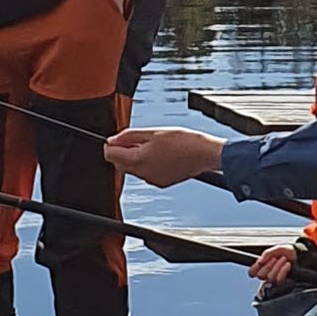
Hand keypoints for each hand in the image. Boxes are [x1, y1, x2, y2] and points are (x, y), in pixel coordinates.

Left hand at [105, 126, 224, 187]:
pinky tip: (159, 154)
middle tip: (135, 139)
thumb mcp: (153, 132)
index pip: (111, 155)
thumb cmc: (184, 141)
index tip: (116, 138)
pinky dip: (147, 164)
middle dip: (122, 152)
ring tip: (151, 144)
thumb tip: (113, 140)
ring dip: (135, 158)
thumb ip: (130, 136)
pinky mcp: (161, 182)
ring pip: (133, 169)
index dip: (111, 145)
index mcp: (139, 160)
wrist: (205, 154)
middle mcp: (143, 174)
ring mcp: (152, 180)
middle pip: (120, 164)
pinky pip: (146, 173)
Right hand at [249, 244, 300, 286]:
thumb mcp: (276, 249)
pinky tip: (287, 265)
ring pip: (270, 278)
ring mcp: (275, 279)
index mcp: (263, 266)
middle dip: (268, 265)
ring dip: (277, 266)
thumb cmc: (288, 252)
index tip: (260, 262)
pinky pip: (279, 280)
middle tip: (275, 258)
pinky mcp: (283, 283)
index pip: (252, 273)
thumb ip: (266, 254)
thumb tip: (259, 262)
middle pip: (261, 275)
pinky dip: (283, 271)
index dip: (254, 269)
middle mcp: (268, 274)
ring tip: (283, 259)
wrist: (301, 254)